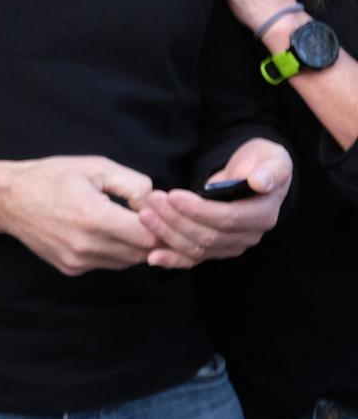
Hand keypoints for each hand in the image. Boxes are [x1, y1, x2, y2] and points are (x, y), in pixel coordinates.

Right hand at [0, 156, 159, 275]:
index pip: (149, 235)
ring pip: (127, 262)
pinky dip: (113, 251)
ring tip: (124, 223)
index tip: (160, 212)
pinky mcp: (70, 268)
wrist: (8, 199)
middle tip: (147, 217)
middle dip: (151, 236)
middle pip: (142, 252)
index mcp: (94, 216)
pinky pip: (107, 264)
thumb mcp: (97, 167)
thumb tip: (156, 205)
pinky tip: (101, 232)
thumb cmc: (52, 177)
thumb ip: (135, 185)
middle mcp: (86, 245)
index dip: (161, 225)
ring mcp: (77, 260)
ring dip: (134, 246)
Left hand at [138, 138, 291, 268]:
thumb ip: (270, 171)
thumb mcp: (272, 159)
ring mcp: (230, 246)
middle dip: (176, 220)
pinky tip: (152, 257)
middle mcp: (248, 236)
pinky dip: (172, 259)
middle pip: (207, 236)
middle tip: (152, 201)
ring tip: (145, 215)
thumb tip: (260, 182)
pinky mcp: (214, 249)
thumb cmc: (260, 163)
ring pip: (196, 249)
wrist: (252, 172)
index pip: (227, 219)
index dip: (198, 210)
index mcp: (262, 215)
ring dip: (167, 234)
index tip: (173, 196)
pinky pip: (192, 259)